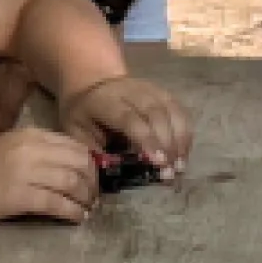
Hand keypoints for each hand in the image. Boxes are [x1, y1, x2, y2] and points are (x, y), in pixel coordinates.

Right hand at [0, 126, 99, 227]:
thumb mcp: (10, 147)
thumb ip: (39, 150)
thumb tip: (73, 164)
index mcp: (30, 135)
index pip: (74, 145)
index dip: (90, 164)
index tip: (93, 179)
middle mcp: (30, 149)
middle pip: (79, 162)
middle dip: (92, 182)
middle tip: (93, 196)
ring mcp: (25, 172)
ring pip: (72, 182)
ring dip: (86, 199)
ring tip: (87, 209)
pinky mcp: (20, 196)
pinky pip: (57, 203)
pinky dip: (72, 212)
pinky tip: (77, 218)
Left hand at [60, 76, 192, 175]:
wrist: (93, 84)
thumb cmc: (84, 115)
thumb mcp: (76, 132)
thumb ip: (92, 152)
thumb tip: (109, 178)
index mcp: (106, 101)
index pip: (130, 119)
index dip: (146, 140)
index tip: (158, 163)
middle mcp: (131, 91)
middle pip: (156, 114)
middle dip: (167, 145)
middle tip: (171, 173)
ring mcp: (151, 89)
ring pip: (172, 111)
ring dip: (180, 140)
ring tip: (180, 166)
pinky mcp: (163, 93)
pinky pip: (180, 111)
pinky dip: (185, 132)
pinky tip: (183, 152)